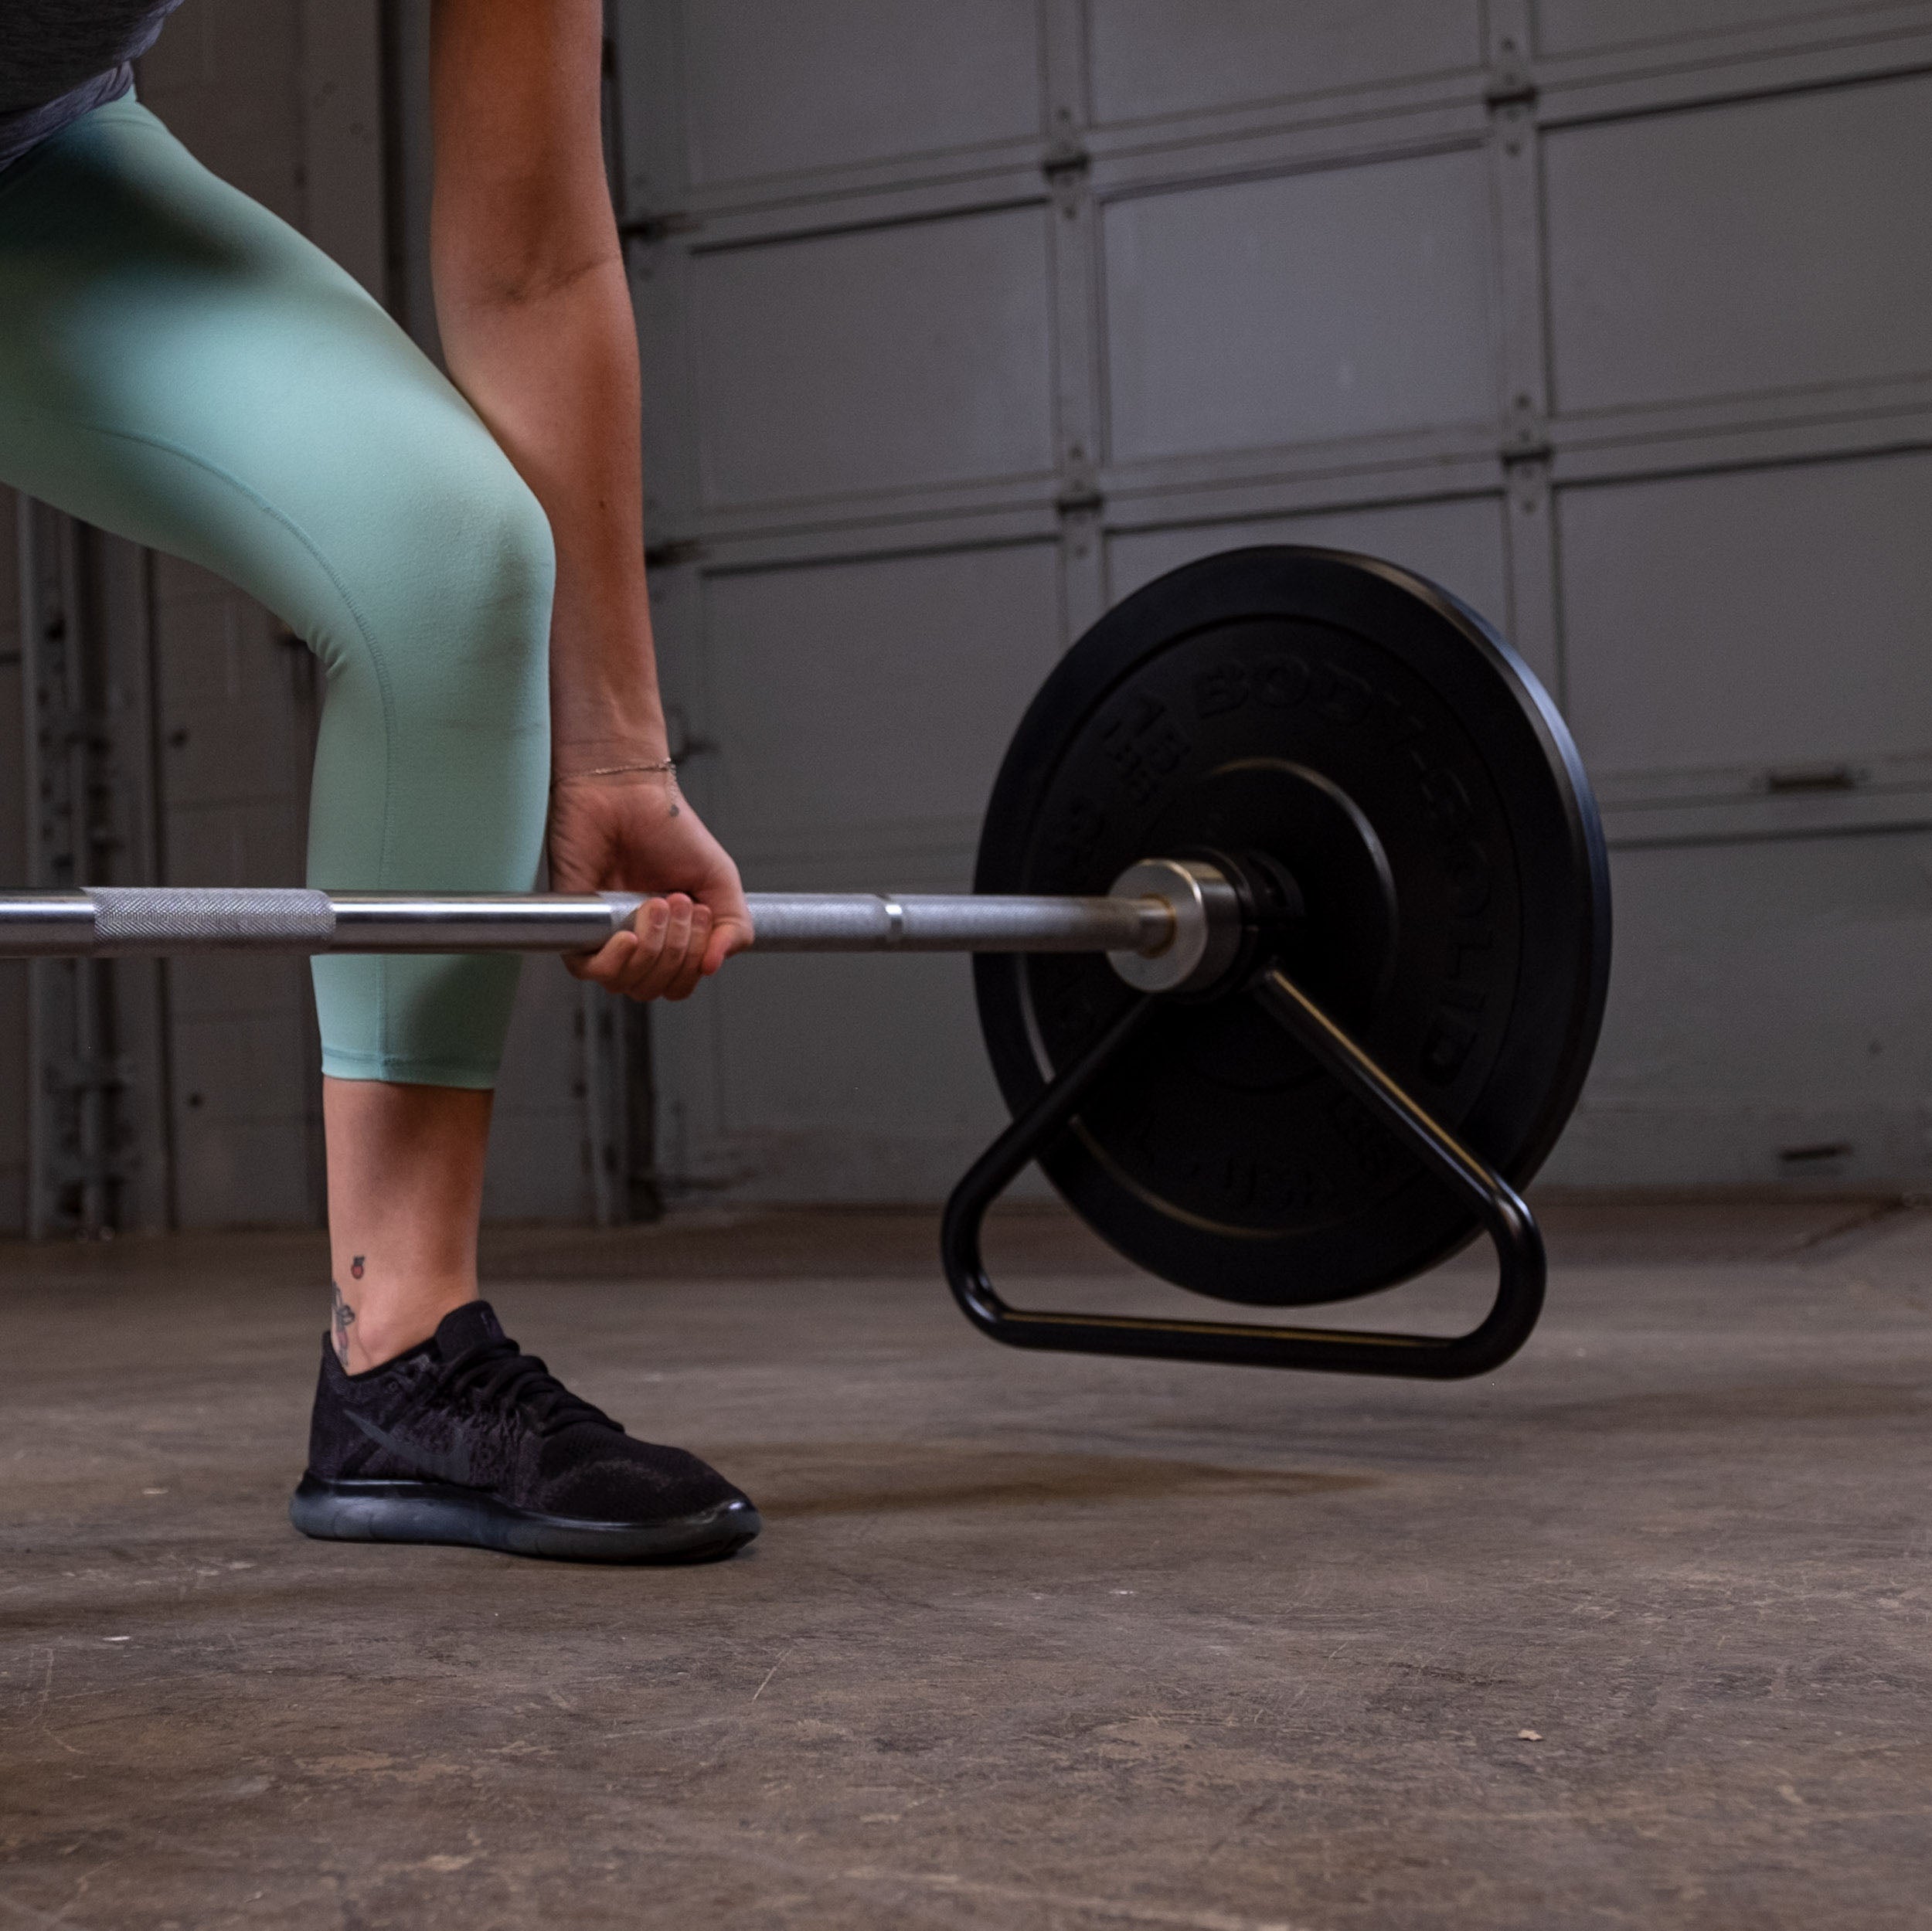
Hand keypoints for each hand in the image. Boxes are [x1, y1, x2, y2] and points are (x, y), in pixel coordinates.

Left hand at [547, 769, 750, 1000]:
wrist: (625, 795)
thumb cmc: (668, 829)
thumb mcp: (720, 880)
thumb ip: (734, 927)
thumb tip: (712, 968)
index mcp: (670, 937)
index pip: (682, 982)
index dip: (695, 960)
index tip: (698, 912)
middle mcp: (638, 942)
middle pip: (658, 988)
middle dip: (677, 950)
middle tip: (675, 902)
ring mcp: (605, 937)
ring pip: (628, 984)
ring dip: (652, 950)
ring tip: (653, 904)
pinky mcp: (574, 927)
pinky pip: (591, 973)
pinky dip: (615, 962)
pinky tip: (626, 935)